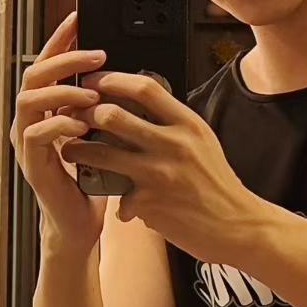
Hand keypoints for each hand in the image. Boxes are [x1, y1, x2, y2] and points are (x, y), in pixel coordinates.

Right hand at [9, 8, 109, 256]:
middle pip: (33, 74)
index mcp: (47, 108)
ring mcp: (28, 142)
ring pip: (29, 100)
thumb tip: (127, 71)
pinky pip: (36, 135)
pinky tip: (80, 123)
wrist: (81, 223)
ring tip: (91, 92)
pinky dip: (58, 125)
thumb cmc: (94, 175)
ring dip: (61, 91)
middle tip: (96, 54)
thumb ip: (104, 103)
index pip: (50, 64)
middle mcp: (31, 120)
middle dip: (63, 58)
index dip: (62, 39)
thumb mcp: (103, 132)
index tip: (80, 16)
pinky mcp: (32, 165)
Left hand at [60, 70, 261, 263]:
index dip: (112, 80)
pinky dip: (119, 204)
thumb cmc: (217, 184)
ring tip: (69, 151)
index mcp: (188, 124)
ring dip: (78, 152)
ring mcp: (158, 174)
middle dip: (85, 114)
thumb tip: (140, 104)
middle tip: (73, 117)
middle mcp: (173, 144)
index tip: (93, 82)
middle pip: (114, 116)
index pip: (144, 88)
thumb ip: (173, 124)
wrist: (237, 226)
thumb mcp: (202, 143)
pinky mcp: (149, 203)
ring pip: (101, 154)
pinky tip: (123, 209)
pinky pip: (118, 197)